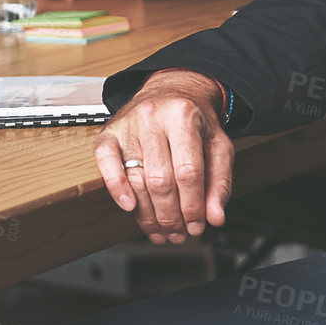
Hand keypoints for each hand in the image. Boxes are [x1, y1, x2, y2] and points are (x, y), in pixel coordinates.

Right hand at [94, 69, 232, 244]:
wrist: (172, 91)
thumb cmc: (195, 120)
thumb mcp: (218, 145)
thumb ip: (220, 181)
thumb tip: (215, 217)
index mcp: (184, 116)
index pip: (188, 172)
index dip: (193, 205)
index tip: (197, 225)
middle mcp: (153, 117)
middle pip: (161, 180)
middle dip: (171, 215)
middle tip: (179, 233)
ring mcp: (128, 124)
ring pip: (136, 179)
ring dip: (148, 214)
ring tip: (161, 231)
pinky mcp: (109, 132)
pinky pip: (105, 163)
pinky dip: (116, 188)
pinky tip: (130, 208)